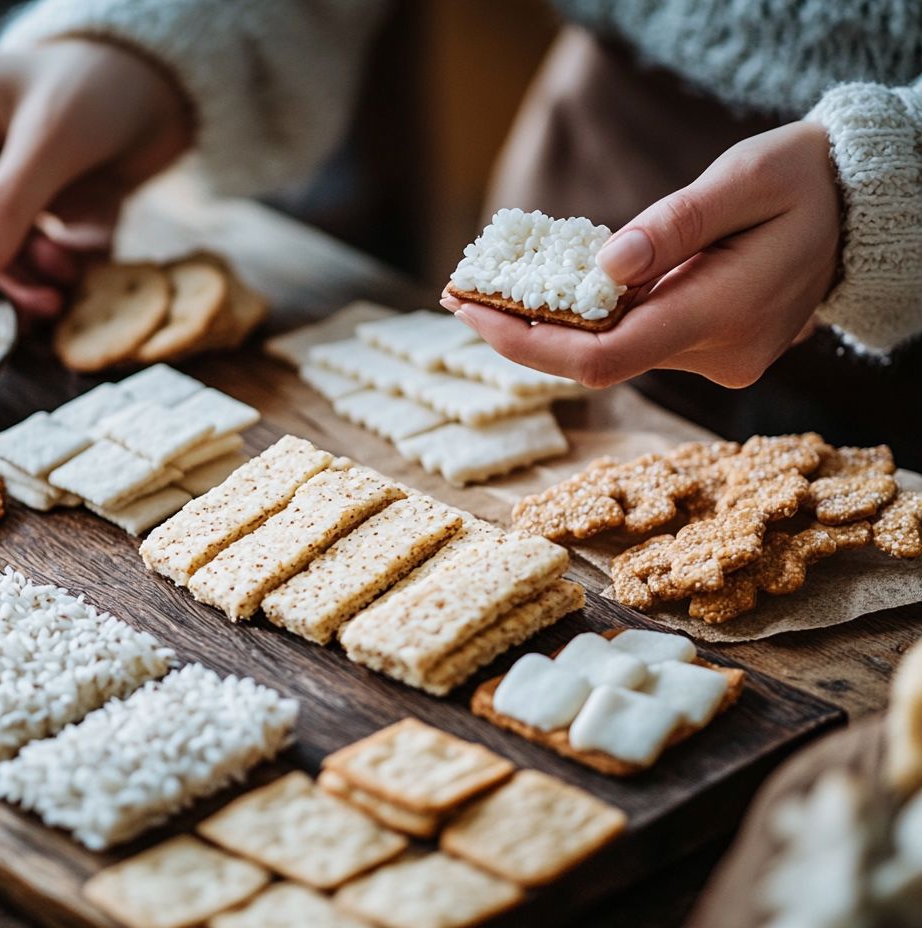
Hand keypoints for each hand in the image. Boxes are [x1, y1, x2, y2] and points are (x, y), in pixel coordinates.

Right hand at [0, 39, 191, 314]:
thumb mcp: (48, 145)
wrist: (179, 82)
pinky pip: (57, 250)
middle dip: (0, 271)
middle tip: (36, 304)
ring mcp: (25, 179)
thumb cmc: (107, 85)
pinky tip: (86, 271)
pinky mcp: (67, 204)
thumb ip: (0, 214)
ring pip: (12, 248)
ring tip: (65, 288)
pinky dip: (70, 267)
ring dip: (36, 276)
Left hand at [440, 122, 840, 387]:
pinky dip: (588, 320)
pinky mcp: (709, 350)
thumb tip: (603, 268)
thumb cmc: (805, 182)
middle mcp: (717, 355)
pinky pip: (633, 340)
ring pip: (612, 353)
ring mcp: (715, 359)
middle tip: (459, 293)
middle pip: (595, 361)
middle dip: (522, 331)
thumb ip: (676, 226)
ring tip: (489, 286)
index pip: (602, 357)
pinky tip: (549, 292)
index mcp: (724, 315)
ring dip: (551, 326)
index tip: (472, 312)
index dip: (527, 342)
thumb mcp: (747, 181)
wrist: (859, 211)